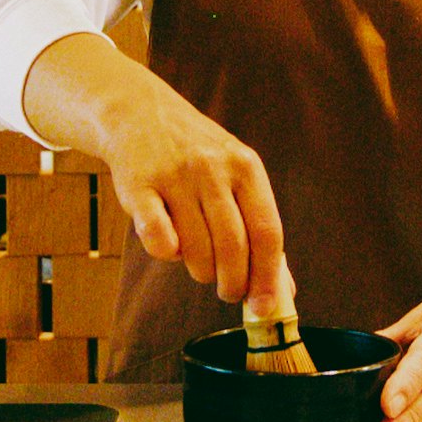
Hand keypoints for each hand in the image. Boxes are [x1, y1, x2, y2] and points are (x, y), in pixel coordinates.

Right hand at [77, 71, 290, 322]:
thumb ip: (259, 229)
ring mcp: (175, 175)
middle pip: (233, 246)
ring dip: (200, 271)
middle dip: (233, 282)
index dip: (267, 277)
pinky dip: (166, 254)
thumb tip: (283, 291)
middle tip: (228, 292)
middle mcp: (212, 168)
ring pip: (195, 249)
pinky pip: (157, 238)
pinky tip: (170, 247)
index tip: (263, 308)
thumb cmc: (198, 156)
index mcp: (246, 167)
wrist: (140, 114)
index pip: (267, 232)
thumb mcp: (237, 177)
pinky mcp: (138, 185)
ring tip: (200, 265)